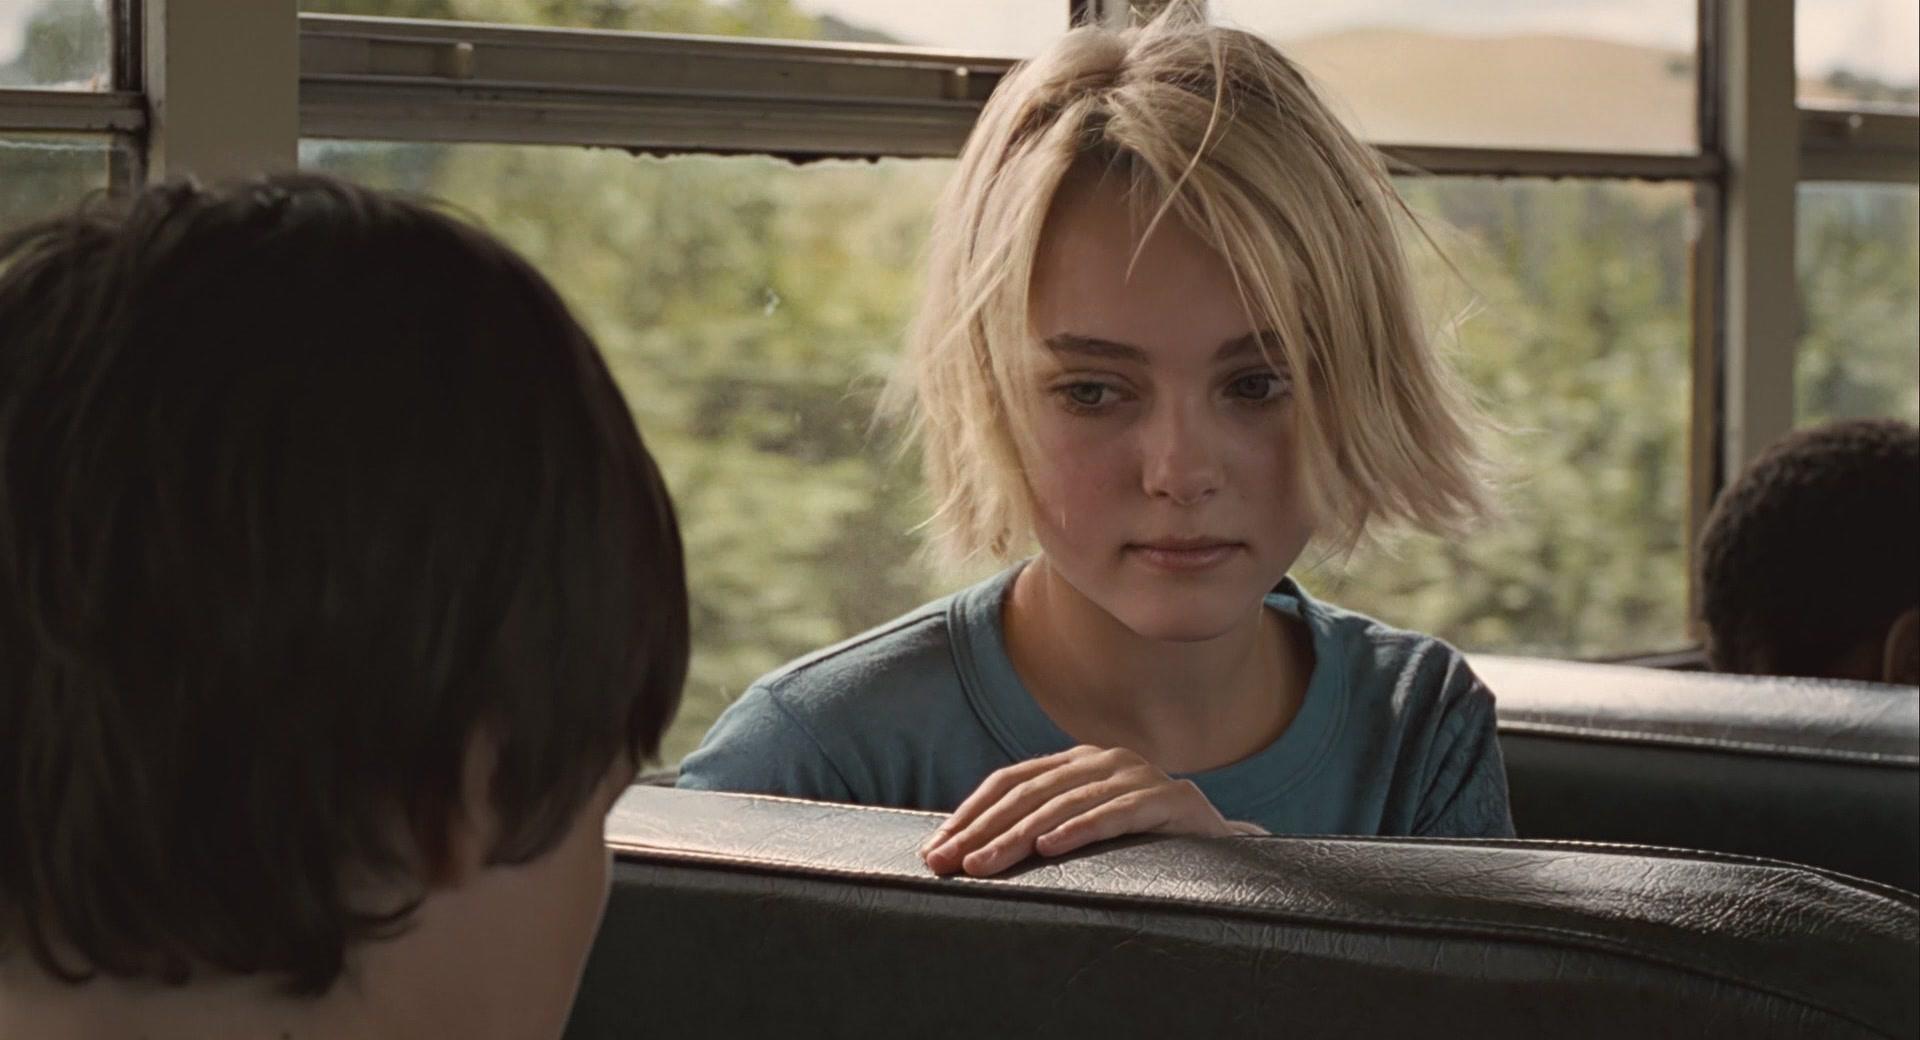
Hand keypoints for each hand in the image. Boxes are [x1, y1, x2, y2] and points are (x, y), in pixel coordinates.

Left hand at [917, 745, 1265, 876]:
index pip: (1010, 782)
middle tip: (949, 863)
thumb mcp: (1084, 828)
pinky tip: (1050, 848)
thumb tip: (965, 851)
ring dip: (1019, 837)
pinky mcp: (1172, 800)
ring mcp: (1138, 775)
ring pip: (1065, 804)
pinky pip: (1118, 813)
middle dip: (982, 831)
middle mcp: (1103, 760)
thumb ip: (1039, 828)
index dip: (970, 814)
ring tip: (986, 865)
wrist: (1224, 852)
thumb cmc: (1142, 846)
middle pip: (1029, 793)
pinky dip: (1081, 829)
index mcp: (1077, 763)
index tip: (937, 849)